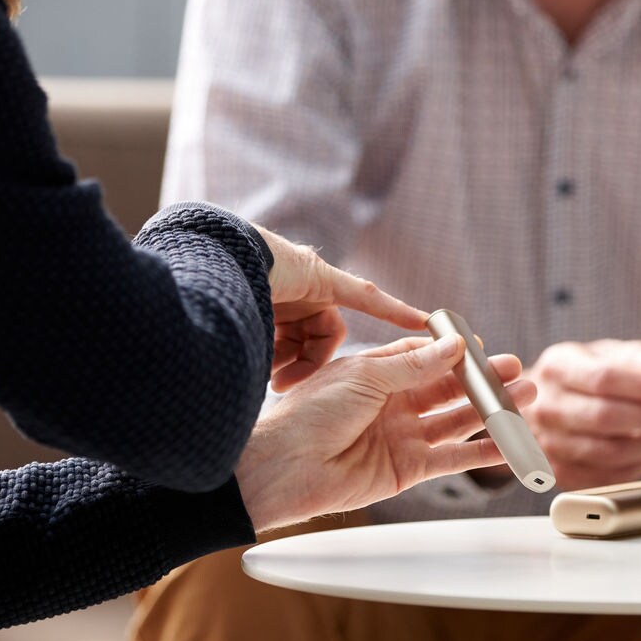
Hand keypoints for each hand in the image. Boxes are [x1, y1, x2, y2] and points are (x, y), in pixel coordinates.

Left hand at [234, 335, 536, 531]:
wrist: (284, 467)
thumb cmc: (309, 415)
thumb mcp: (365, 377)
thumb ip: (414, 366)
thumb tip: (453, 346)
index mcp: (377, 374)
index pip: (426, 357)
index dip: (455, 352)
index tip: (483, 345)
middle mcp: (392, 404)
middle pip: (448, 389)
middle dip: (483, 380)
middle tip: (517, 369)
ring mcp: (401, 437)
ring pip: (457, 421)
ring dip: (491, 411)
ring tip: (525, 396)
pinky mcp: (407, 470)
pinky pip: (452, 458)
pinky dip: (481, 451)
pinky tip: (507, 442)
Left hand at [256, 227, 427, 391]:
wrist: (214, 257)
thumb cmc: (262, 261)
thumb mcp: (311, 278)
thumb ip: (353, 295)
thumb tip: (385, 309)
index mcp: (319, 278)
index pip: (366, 297)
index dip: (395, 311)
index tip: (425, 324)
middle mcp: (301, 291)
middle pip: (323, 337)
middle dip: (307, 362)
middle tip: (284, 383)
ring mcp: (278, 303)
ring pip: (297, 345)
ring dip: (285, 364)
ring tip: (263, 376)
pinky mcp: (257, 312)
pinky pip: (274, 344)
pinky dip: (268, 358)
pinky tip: (250, 366)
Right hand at [521, 340, 640, 489]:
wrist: (542, 406)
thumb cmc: (582, 377)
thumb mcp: (606, 354)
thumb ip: (638, 356)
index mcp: (556, 368)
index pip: (604, 378)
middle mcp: (545, 407)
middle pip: (605, 417)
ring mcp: (548, 444)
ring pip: (609, 452)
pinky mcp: (559, 473)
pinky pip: (607, 478)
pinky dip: (637, 465)